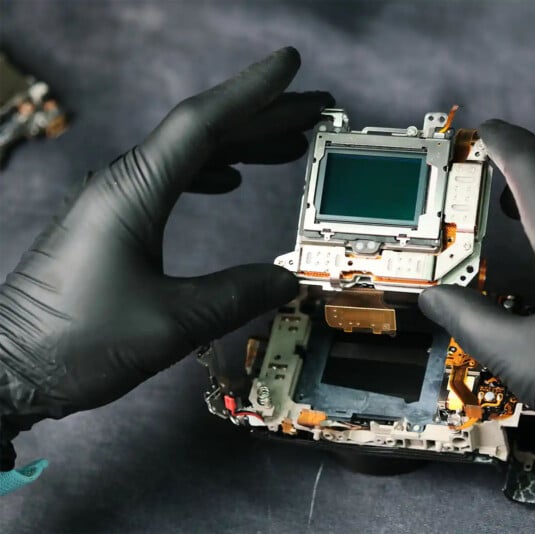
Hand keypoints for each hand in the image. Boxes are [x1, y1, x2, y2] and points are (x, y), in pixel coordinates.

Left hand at [0, 47, 332, 467]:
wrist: (7, 368)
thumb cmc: (77, 343)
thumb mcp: (171, 323)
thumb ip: (236, 295)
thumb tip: (286, 281)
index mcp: (133, 193)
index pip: (203, 123)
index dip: (252, 91)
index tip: (290, 65)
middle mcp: (123, 185)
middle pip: (204, 131)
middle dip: (263, 114)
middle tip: (314, 108)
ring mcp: (115, 201)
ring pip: (190, 154)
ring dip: (242, 143)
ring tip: (289, 142)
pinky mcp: (112, 222)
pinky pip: (172, 179)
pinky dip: (211, 170)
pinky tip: (231, 180)